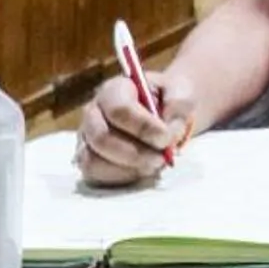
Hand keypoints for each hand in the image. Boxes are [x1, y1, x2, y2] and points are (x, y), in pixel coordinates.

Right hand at [75, 67, 196, 186]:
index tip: (166, 139)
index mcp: (114, 89)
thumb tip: (169, 132)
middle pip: (101, 138)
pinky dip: (120, 178)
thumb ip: (178, 106)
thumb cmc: (168, 100)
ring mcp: (87, 137)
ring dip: (127, 168)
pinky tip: (141, 170)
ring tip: (154, 164)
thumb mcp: (181, 91)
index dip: (143, 127)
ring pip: (92, 160)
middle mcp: (93, 112)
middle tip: (162, 158)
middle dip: (135, 153)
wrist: (163, 112)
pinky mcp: (88, 159)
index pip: (118, 109)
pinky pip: (94, 175)